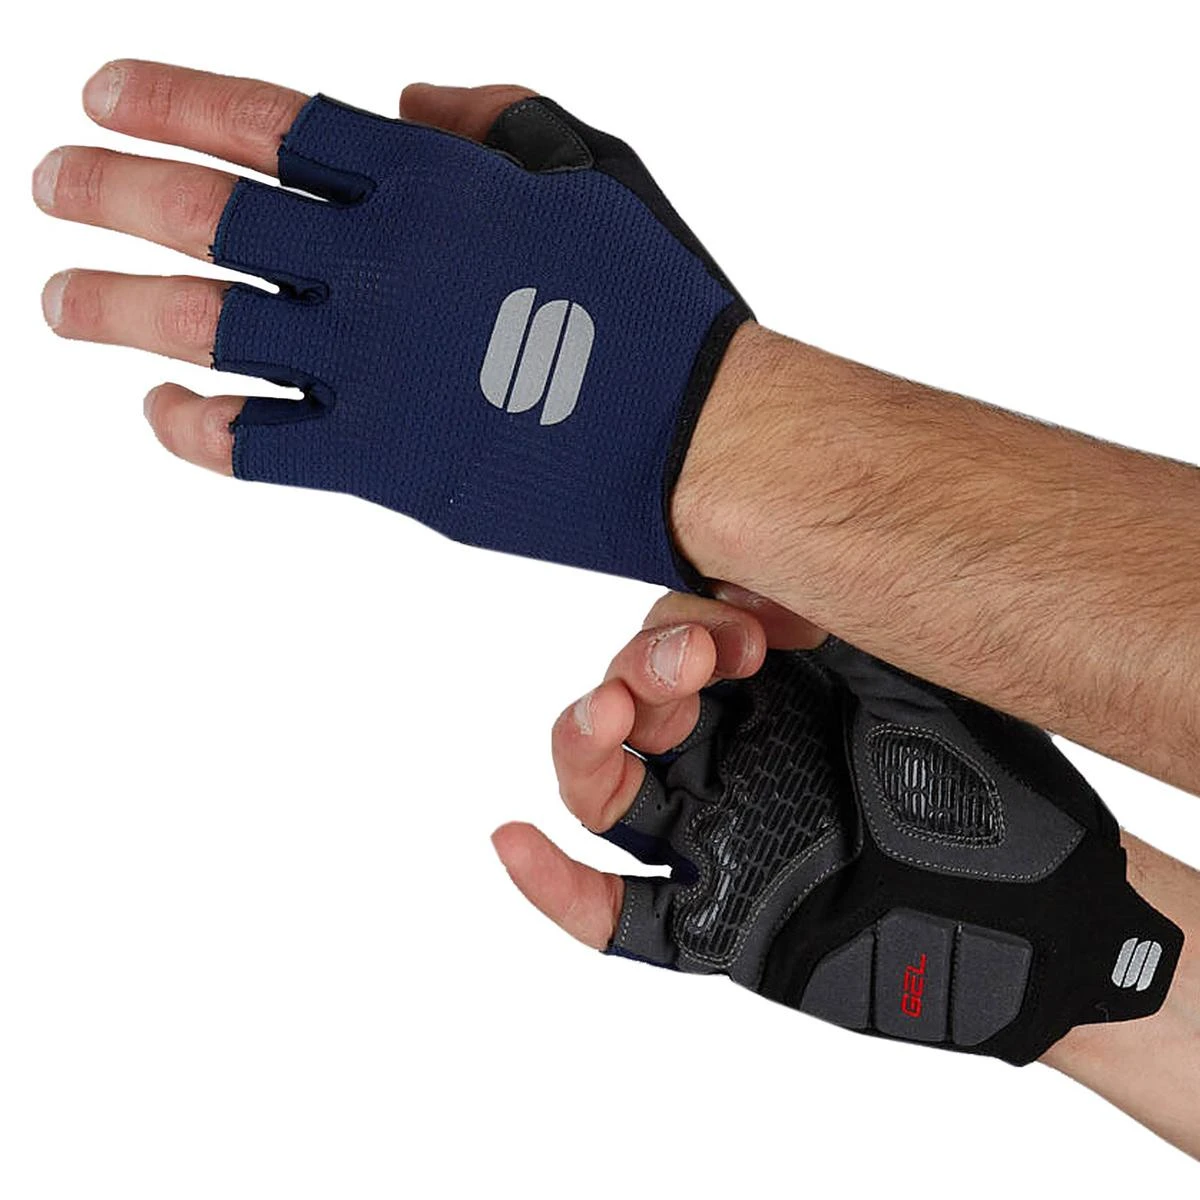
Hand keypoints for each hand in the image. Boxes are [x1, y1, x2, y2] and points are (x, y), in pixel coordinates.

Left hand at [34, 60, 747, 586]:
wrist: (701, 436)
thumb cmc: (659, 306)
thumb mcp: (591, 169)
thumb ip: (489, 119)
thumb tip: (403, 94)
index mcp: (432, 183)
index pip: (267, 122)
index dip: (171, 102)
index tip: (103, 96)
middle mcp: (384, 265)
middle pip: (209, 215)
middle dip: (111, 190)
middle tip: (52, 183)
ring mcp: (375, 367)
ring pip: (207, 325)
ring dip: (115, 306)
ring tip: (57, 300)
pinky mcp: (384, 462)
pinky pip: (256, 444)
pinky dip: (194, 426)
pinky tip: (159, 408)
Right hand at [494, 590, 1180, 1064]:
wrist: (1051, 907)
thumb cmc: (995, 781)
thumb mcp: (911, 667)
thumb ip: (830, 610)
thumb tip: (756, 554)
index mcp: (766, 696)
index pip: (674, 643)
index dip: (686, 622)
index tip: (755, 624)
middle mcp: (730, 759)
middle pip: (627, 704)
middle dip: (643, 669)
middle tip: (703, 666)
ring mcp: (718, 839)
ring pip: (605, 791)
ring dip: (587, 739)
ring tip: (615, 714)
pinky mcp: (723, 924)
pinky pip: (620, 916)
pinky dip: (557, 887)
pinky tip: (513, 844)